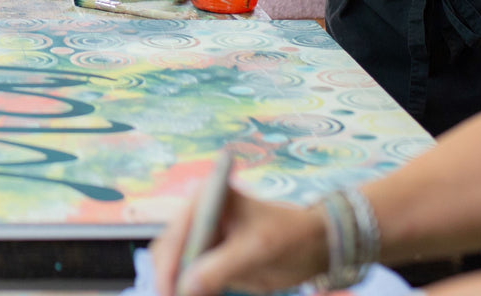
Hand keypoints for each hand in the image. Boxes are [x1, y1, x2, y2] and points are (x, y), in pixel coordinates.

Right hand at [149, 185, 326, 295]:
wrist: (311, 246)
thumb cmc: (288, 234)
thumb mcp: (256, 249)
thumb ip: (221, 268)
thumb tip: (185, 288)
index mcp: (208, 196)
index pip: (177, 233)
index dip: (169, 266)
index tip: (172, 294)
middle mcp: (200, 212)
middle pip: (169, 251)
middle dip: (169, 280)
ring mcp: (203, 236)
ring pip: (175, 268)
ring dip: (177, 288)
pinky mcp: (209, 258)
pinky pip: (188, 279)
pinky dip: (189, 293)